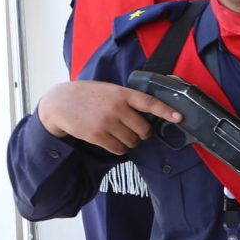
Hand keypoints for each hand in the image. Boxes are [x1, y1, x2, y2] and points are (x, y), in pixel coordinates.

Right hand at [35, 81, 176, 152]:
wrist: (60, 102)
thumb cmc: (88, 95)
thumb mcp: (109, 90)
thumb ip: (126, 99)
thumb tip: (147, 114)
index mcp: (122, 93)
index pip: (149, 102)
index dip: (166, 111)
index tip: (179, 117)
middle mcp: (117, 108)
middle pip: (144, 129)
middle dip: (143, 133)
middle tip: (136, 130)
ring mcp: (107, 123)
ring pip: (133, 142)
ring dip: (131, 142)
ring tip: (120, 133)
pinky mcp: (97, 136)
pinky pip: (119, 150)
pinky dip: (120, 148)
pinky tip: (112, 141)